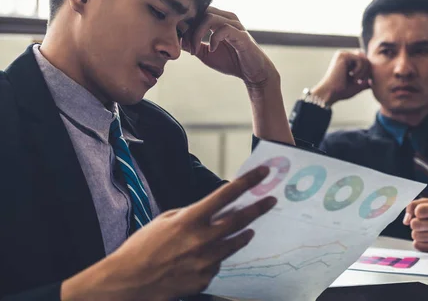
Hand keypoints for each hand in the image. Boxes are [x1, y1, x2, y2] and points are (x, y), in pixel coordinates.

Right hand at [61, 166, 275, 300]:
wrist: (128, 281)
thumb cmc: (142, 247)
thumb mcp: (165, 220)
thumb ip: (191, 214)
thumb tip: (212, 210)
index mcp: (190, 220)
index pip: (226, 195)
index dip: (247, 182)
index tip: (263, 173)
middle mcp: (202, 240)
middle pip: (240, 220)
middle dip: (259, 208)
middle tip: (271, 201)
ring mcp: (205, 261)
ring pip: (234, 244)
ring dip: (243, 234)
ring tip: (249, 229)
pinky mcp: (204, 279)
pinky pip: (217, 264)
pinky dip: (216, 257)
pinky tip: (203, 257)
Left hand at [182, 7, 278, 87]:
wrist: (253, 74)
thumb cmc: (232, 61)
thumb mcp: (207, 54)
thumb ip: (194, 45)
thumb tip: (178, 40)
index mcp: (218, 20)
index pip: (197, 13)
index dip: (185, 26)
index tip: (182, 43)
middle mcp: (227, 18)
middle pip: (200, 12)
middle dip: (189, 29)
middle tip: (187, 46)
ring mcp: (235, 25)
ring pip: (209, 17)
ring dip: (197, 34)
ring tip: (195, 49)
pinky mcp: (242, 35)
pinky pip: (223, 29)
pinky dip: (213, 39)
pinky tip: (212, 49)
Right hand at [310, 50, 370, 105]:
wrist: (330, 93)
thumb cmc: (341, 91)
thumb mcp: (357, 85)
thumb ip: (366, 81)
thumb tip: (374, 80)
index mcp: (346, 61)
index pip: (364, 60)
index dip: (367, 71)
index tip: (362, 82)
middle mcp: (344, 55)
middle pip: (365, 58)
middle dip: (367, 71)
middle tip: (360, 81)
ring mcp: (343, 54)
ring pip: (364, 58)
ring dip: (363, 71)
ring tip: (355, 80)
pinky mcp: (343, 56)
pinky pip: (360, 59)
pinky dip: (359, 70)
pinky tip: (351, 75)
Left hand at [403, 198, 427, 252]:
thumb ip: (414, 205)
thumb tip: (405, 220)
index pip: (419, 210)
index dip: (416, 211)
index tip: (420, 212)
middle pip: (414, 224)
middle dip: (414, 222)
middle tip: (422, 222)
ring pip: (415, 235)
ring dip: (416, 232)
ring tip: (425, 230)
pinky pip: (418, 245)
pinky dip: (419, 241)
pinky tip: (427, 238)